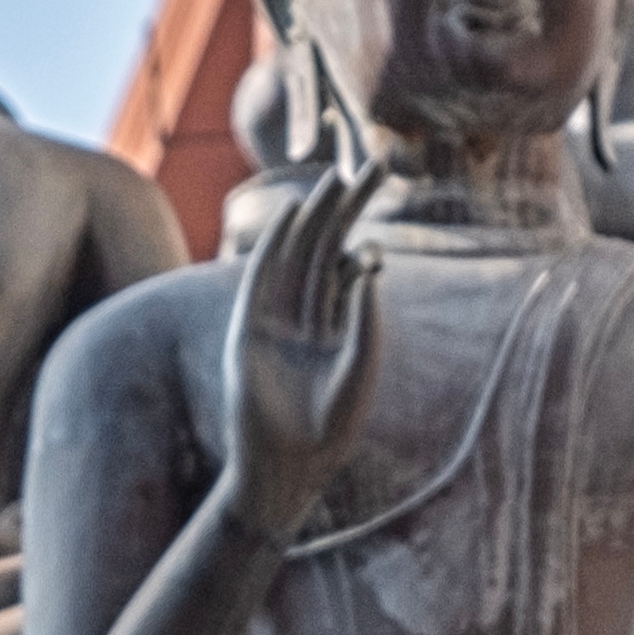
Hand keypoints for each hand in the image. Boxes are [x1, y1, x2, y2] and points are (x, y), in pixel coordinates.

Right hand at [220, 152, 382, 534]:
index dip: (366, 236)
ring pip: (297, 257)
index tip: (383, 212)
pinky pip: (263, 280)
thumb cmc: (330, 431)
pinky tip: (293, 217)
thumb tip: (369, 261)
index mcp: (336, 327)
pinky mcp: (250, 331)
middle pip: (326, 249)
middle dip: (349, 209)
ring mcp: (276, 320)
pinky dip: (276, 248)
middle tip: (376, 165)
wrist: (288, 468)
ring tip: (336, 179)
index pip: (350, 266)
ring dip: (317, 218)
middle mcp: (305, 316)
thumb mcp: (359, 369)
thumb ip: (364, 319)